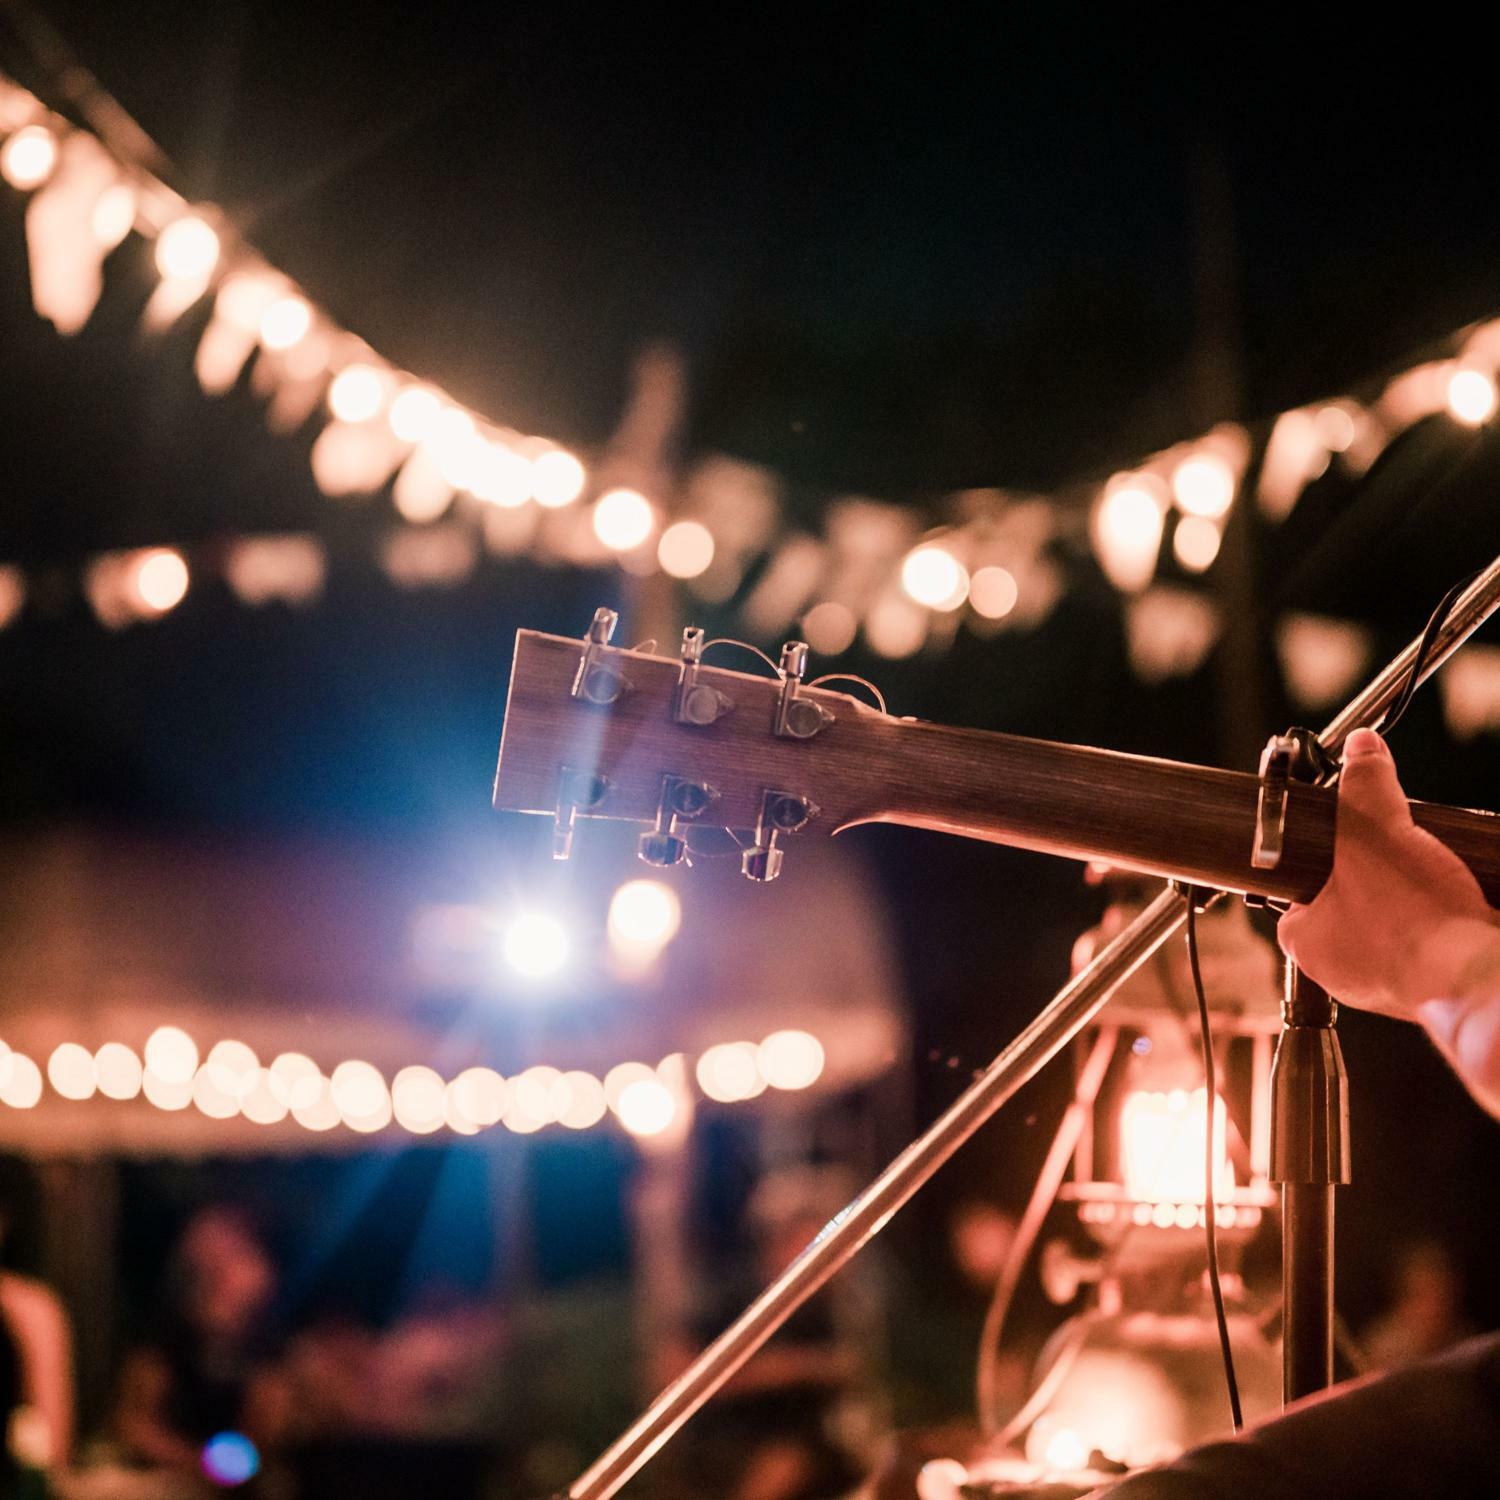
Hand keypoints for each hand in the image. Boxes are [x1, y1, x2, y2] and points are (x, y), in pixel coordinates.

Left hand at [1276, 728, 1496, 1017]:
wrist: (1480, 980)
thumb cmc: (1412, 922)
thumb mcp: (1375, 835)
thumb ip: (1364, 788)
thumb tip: (1361, 749)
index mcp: (1309, 942)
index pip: (1293, 895)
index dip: (1314, 860)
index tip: (1337, 838)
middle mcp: (1345, 969)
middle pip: (1349, 904)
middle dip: (1375, 875)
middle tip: (1393, 850)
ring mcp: (1393, 981)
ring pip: (1396, 925)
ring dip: (1414, 897)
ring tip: (1430, 870)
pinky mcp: (1438, 986)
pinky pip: (1434, 942)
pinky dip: (1445, 919)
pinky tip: (1457, 896)